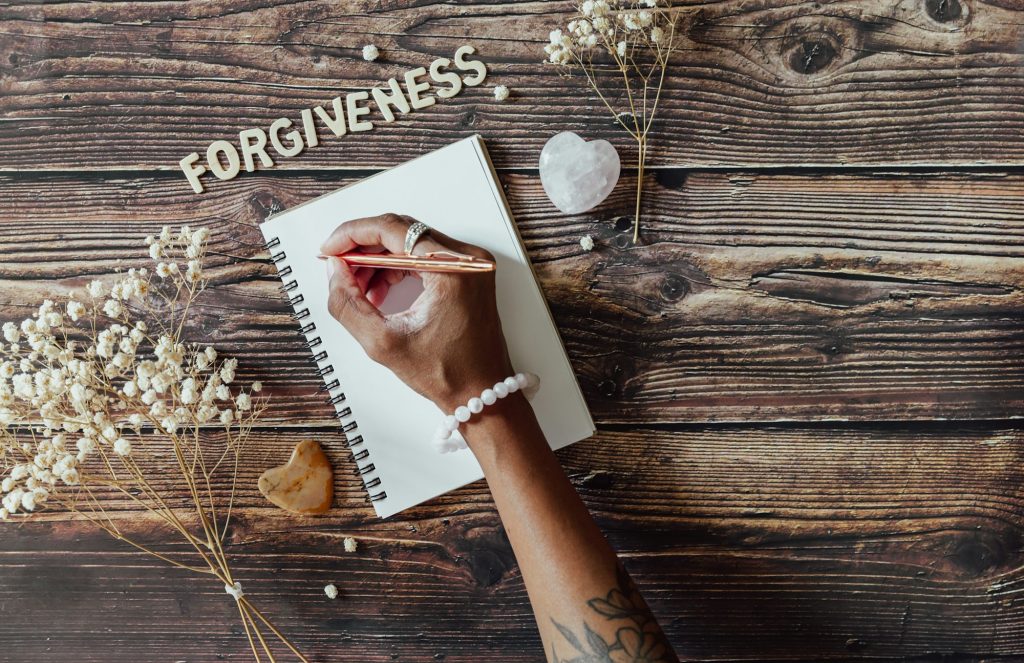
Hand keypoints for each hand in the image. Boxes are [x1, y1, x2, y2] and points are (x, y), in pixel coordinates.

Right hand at [321, 214, 513, 411]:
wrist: (482, 393)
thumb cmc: (448, 373)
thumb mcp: (383, 342)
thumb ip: (347, 304)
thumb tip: (334, 272)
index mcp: (453, 269)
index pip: (393, 229)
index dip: (353, 235)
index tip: (330, 249)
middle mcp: (468, 259)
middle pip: (402, 232)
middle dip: (363, 250)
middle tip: (339, 270)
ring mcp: (471, 265)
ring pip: (411, 243)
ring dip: (379, 261)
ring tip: (359, 290)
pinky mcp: (469, 274)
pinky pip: (425, 257)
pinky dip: (398, 268)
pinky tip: (380, 291)